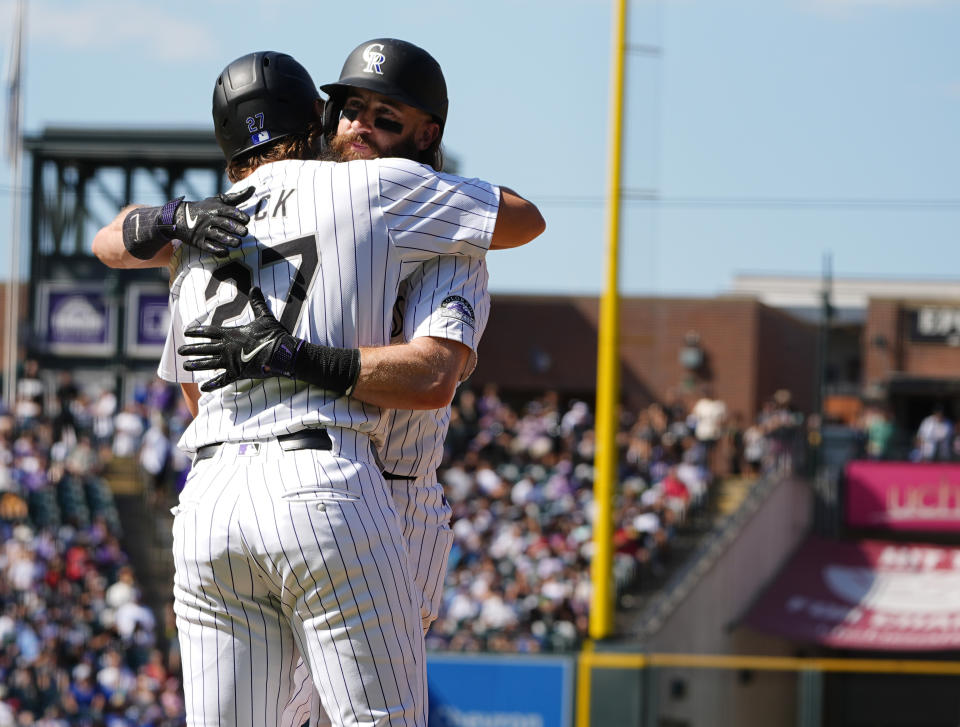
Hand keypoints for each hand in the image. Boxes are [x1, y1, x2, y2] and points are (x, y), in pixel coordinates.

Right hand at [160, 187, 254, 256]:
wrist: (178, 217)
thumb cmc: (204, 208)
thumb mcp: (217, 200)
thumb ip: (236, 197)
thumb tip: (253, 188)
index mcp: (215, 208)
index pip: (231, 212)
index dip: (242, 217)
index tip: (246, 220)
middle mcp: (209, 219)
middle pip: (227, 225)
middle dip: (239, 230)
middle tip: (244, 232)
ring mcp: (203, 230)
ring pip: (220, 237)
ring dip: (231, 241)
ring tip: (237, 242)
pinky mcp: (198, 242)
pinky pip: (210, 248)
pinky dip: (219, 251)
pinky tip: (226, 251)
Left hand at [178, 287, 300, 391]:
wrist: (282, 353)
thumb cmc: (274, 334)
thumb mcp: (265, 317)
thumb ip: (257, 303)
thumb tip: (255, 287)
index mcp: (232, 333)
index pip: (209, 331)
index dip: (197, 331)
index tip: (186, 332)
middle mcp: (228, 347)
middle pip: (205, 348)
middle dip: (192, 349)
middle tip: (180, 352)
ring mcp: (231, 361)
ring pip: (209, 363)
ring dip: (197, 365)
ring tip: (185, 366)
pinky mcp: (238, 373)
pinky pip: (222, 380)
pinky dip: (213, 384)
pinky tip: (202, 388)